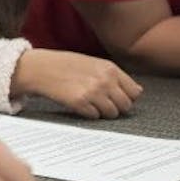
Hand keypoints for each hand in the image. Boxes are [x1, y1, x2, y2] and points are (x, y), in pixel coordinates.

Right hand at [10, 48, 142, 117]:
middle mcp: (104, 80)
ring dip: (103, 112)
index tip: (118, 98)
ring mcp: (92, 92)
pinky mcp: (79, 103)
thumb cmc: (67, 65)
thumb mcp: (95, 64)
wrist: (41, 68)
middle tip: (103, 103)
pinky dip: (90, 113)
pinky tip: (81, 105)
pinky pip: (95, 116)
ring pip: (111, 113)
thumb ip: (116, 76)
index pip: (134, 92)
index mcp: (110, 69)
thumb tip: (137, 92)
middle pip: (125, 105)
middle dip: (116, 107)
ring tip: (91, 104)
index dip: (127, 97)